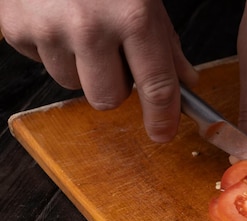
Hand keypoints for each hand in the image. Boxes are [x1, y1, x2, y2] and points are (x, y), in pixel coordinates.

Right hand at [0, 0, 197, 141]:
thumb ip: (165, 43)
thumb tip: (185, 81)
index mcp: (133, 18)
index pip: (157, 87)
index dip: (162, 118)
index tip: (162, 133)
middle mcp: (91, 28)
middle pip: (107, 98)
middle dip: (114, 86)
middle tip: (113, 57)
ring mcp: (49, 30)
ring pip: (73, 85)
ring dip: (82, 68)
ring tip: (81, 29)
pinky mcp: (16, 29)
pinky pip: (42, 64)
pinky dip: (52, 50)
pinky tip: (55, 20)